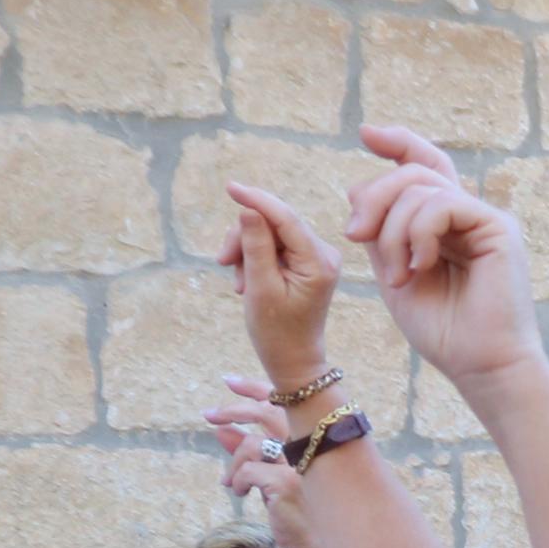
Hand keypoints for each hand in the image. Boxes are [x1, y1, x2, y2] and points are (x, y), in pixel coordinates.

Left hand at [205, 382, 318, 547]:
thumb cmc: (299, 513)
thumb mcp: (271, 477)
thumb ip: (249, 453)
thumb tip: (220, 430)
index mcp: (313, 441)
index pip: (285, 403)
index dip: (256, 388)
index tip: (228, 382)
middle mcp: (312, 447)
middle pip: (268, 412)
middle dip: (234, 410)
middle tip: (209, 415)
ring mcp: (301, 464)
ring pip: (253, 445)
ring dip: (234, 462)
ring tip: (229, 483)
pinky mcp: (286, 483)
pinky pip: (248, 471)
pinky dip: (239, 481)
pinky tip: (242, 494)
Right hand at [217, 179, 343, 387]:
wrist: (292, 360)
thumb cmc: (276, 331)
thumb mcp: (260, 288)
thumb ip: (256, 246)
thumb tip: (250, 209)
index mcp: (319, 262)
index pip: (286, 218)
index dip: (257, 200)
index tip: (230, 187)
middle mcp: (323, 254)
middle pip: (273, 222)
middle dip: (244, 238)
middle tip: (224, 263)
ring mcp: (315, 257)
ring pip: (268, 233)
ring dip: (245, 252)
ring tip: (239, 283)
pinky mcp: (305, 261)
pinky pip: (271, 245)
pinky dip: (253, 259)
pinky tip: (247, 282)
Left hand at [341, 125, 541, 390]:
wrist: (481, 366)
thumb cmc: (444, 331)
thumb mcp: (395, 274)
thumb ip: (381, 233)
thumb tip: (357, 187)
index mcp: (447, 225)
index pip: (424, 166)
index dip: (397, 142)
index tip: (366, 134)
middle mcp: (469, 216)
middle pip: (413, 172)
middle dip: (374, 196)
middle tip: (355, 235)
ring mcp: (486, 219)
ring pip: (422, 187)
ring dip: (393, 229)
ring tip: (398, 275)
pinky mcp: (498, 228)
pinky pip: (443, 204)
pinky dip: (420, 232)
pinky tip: (421, 265)